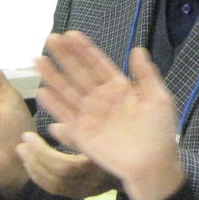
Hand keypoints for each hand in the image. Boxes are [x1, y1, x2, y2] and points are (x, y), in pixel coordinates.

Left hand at [15, 132, 119, 199]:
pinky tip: (32, 166)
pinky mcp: (81, 194)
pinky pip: (56, 190)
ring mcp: (86, 191)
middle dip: (34, 160)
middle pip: (56, 178)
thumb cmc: (123, 144)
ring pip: (54, 186)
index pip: (63, 166)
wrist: (141, 167)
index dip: (42, 153)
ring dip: (34, 169)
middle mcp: (91, 183)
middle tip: (22, 143)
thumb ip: (82, 132)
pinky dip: (40, 178)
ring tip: (23, 153)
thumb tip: (54, 128)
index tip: (29, 136)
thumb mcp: (106, 133)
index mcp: (97, 167)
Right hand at [34, 32, 185, 199]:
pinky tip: (42, 91)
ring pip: (68, 91)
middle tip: (50, 38)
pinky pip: (65, 116)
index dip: (85, 50)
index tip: (71, 34)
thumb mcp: (158, 98)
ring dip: (53, 76)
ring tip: (38, 59)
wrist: (154, 164)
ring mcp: (90, 116)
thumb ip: (146, 74)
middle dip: (65, 56)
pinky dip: (54, 105)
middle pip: (79, 73)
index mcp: (120, 89)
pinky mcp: (82, 134)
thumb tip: (137, 49)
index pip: (98, 64)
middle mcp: (102, 99)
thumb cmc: (160, 132)